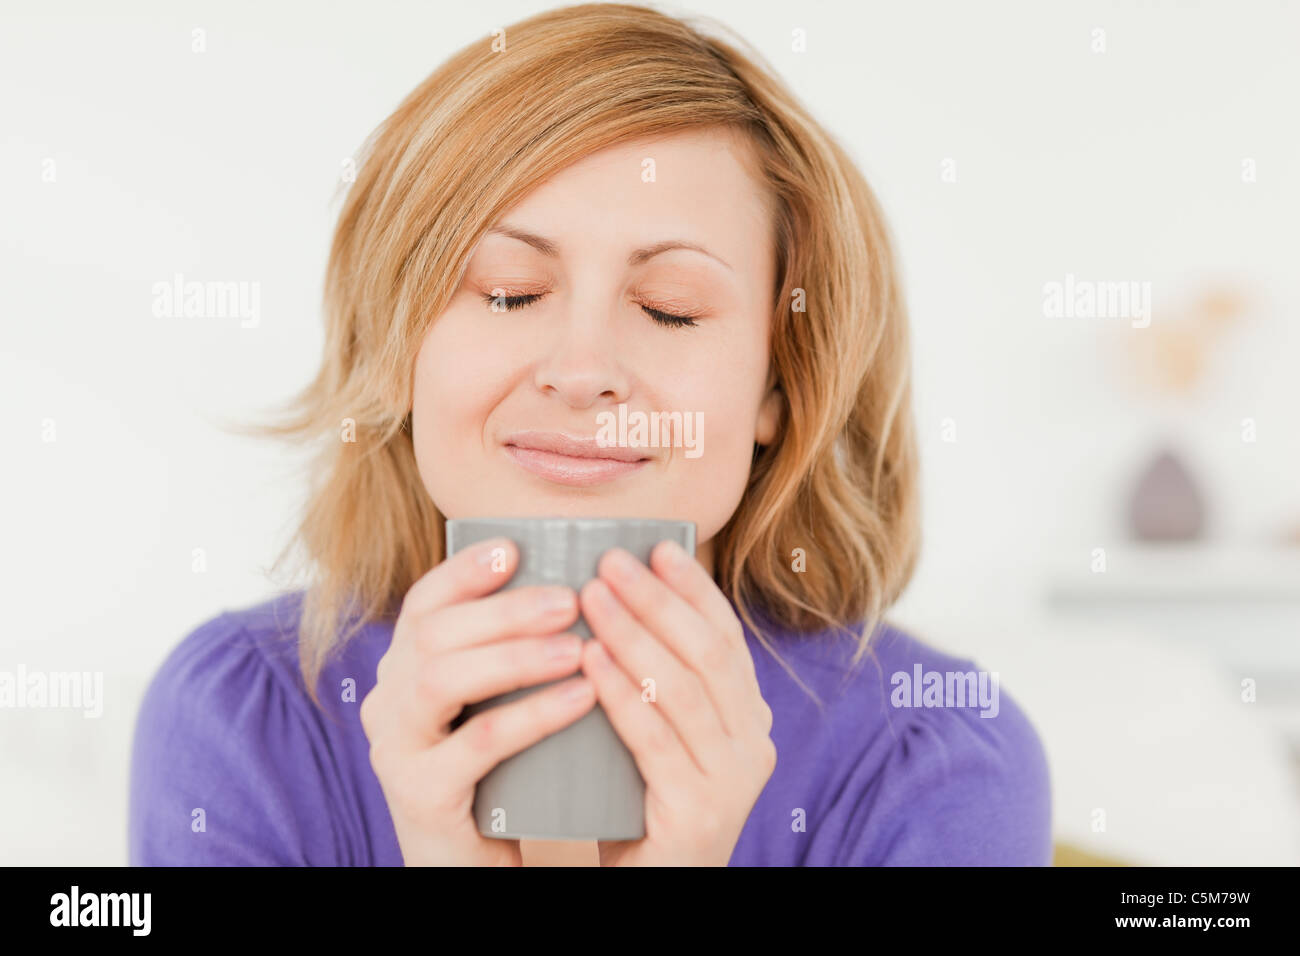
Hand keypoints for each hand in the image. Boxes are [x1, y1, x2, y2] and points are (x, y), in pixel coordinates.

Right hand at [359, 536, 594, 865]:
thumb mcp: (502, 701)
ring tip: (577, 647)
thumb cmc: (507, 772)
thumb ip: (515, 650)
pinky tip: (581, 697)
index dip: (464, 570)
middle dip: (505, 610)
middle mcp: (388, 701)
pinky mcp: (418, 796)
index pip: (424, 603)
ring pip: (441, 680)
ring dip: (513, 655)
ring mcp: (396, 749)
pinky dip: (532, 714)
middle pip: (434, 633)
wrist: (485, 864)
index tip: (516, 546)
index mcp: (406, 669)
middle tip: (572, 599)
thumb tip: (580, 581)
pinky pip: (475, 743)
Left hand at [577, 539, 776, 865]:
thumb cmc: (631, 806)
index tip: (657, 548)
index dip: (693, 589)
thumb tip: (612, 597)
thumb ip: (650, 681)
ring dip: (635, 633)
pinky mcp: (699, 814)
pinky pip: (656, 738)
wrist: (633, 889)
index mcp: (748, 719)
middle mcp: (753, 746)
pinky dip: (623, 692)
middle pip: (709, 653)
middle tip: (610, 561)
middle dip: (659, 600)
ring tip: (592, 595)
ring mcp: (732, 782)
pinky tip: (590, 660)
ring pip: (684, 688)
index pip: (726, 638)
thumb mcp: (651, 733)